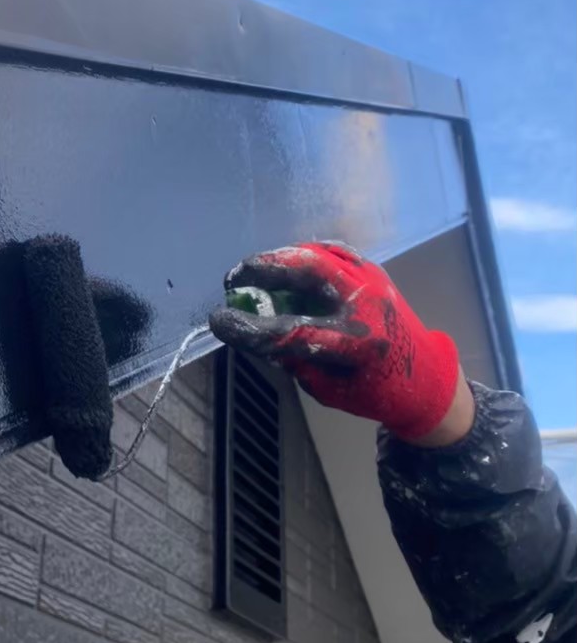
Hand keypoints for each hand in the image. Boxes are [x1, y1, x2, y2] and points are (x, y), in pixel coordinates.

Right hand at [208, 242, 463, 441]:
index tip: (218, 321)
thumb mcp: (327, 389)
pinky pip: (331, 251)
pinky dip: (302, 254)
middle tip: (234, 277)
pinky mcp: (372, 270)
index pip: (292, 333)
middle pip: (310, 270)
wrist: (424, 373)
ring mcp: (373, 280)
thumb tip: (255, 329)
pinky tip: (284, 265)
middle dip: (264, 267)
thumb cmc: (372, 391)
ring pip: (319, 253)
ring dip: (280, 258)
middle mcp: (368, 306)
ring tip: (253, 271)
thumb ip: (293, 359)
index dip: (248, 328)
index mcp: (358, 346)